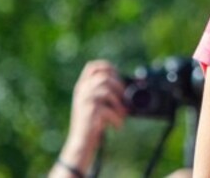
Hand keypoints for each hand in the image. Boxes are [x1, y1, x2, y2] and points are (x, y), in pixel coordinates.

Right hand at [54, 60, 126, 176]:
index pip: (92, 67)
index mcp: (82, 87)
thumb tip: (128, 86)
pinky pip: (108, 110)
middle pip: (103, 76)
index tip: (117, 74)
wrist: (81, 143)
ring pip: (107, 91)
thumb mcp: (95, 105)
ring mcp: (84, 101)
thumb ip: (105, 93)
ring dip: (119, 104)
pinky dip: (117, 119)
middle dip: (118, 85)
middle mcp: (81, 92)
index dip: (107, 66)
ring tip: (122, 115)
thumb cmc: (92, 124)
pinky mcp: (89, 113)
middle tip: (123, 98)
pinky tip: (117, 126)